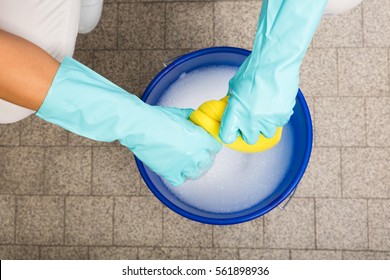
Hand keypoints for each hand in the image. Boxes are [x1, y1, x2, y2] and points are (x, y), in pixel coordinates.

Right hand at [124, 105, 221, 185]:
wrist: (139, 127)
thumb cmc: (157, 118)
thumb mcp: (181, 114)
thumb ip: (192, 119)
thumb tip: (196, 120)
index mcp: (200, 139)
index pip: (215, 147)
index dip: (210, 145)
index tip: (206, 144)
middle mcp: (195, 154)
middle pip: (208, 161)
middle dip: (204, 157)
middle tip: (196, 153)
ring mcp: (183, 166)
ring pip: (196, 173)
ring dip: (193, 168)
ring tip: (187, 163)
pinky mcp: (169, 173)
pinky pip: (180, 180)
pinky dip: (178, 176)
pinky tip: (174, 168)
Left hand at [219, 0, 326, 143]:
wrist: (275, 61)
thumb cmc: (254, 70)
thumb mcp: (234, 86)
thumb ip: (232, 102)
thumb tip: (230, 109)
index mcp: (235, 112)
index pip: (227, 136)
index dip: (229, 134)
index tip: (232, 131)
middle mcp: (250, 120)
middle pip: (249, 139)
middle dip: (250, 131)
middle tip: (251, 120)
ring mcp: (267, 120)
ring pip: (267, 133)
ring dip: (265, 124)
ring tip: (265, 109)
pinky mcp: (282, 116)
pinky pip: (280, 123)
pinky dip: (278, 116)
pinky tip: (275, 102)